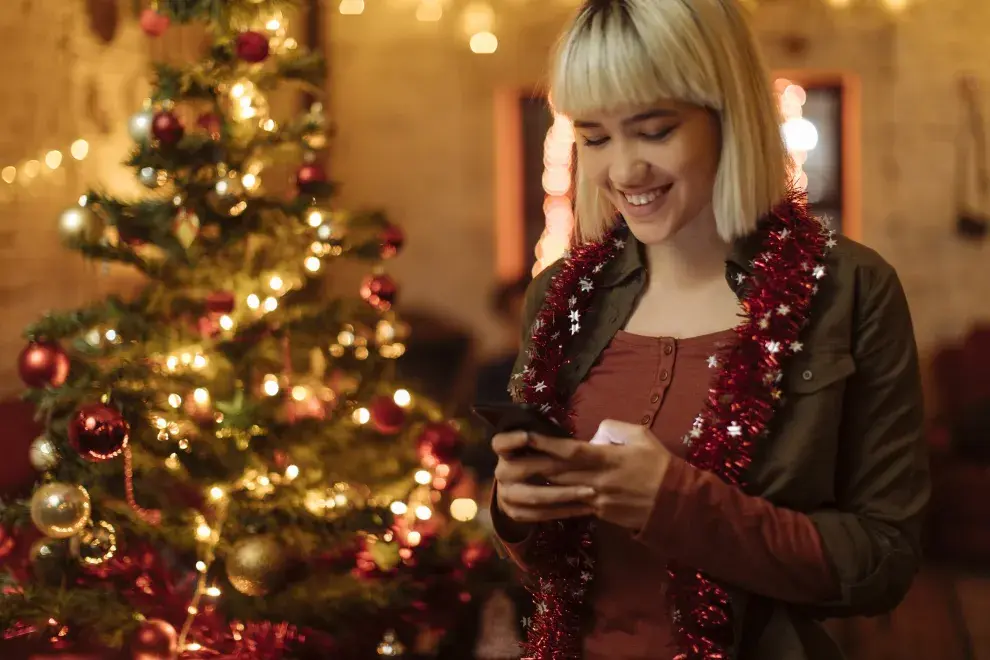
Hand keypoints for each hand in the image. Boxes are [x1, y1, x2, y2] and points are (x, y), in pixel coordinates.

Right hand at [492, 430, 596, 523]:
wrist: (518, 489)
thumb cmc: (537, 459)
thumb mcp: (537, 446)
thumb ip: (544, 439)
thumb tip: (568, 428)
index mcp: (504, 451)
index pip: (500, 443)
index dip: (511, 440)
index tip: (528, 436)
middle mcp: (501, 472)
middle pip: (522, 468)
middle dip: (552, 467)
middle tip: (581, 466)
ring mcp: (505, 495)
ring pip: (534, 495)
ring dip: (565, 494)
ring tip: (590, 492)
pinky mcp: (515, 513)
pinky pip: (540, 514)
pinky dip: (563, 511)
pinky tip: (584, 508)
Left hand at [531, 420, 672, 531]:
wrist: (676, 503)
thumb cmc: (660, 465)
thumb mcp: (641, 436)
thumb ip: (614, 429)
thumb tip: (595, 433)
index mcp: (608, 459)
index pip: (570, 450)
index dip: (547, 443)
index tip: (526, 436)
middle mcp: (598, 481)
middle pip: (559, 472)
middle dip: (534, 463)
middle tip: (511, 456)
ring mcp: (597, 500)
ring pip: (561, 490)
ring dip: (539, 483)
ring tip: (518, 475)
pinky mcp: (600, 514)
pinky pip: (572, 506)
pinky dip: (555, 499)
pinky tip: (539, 495)